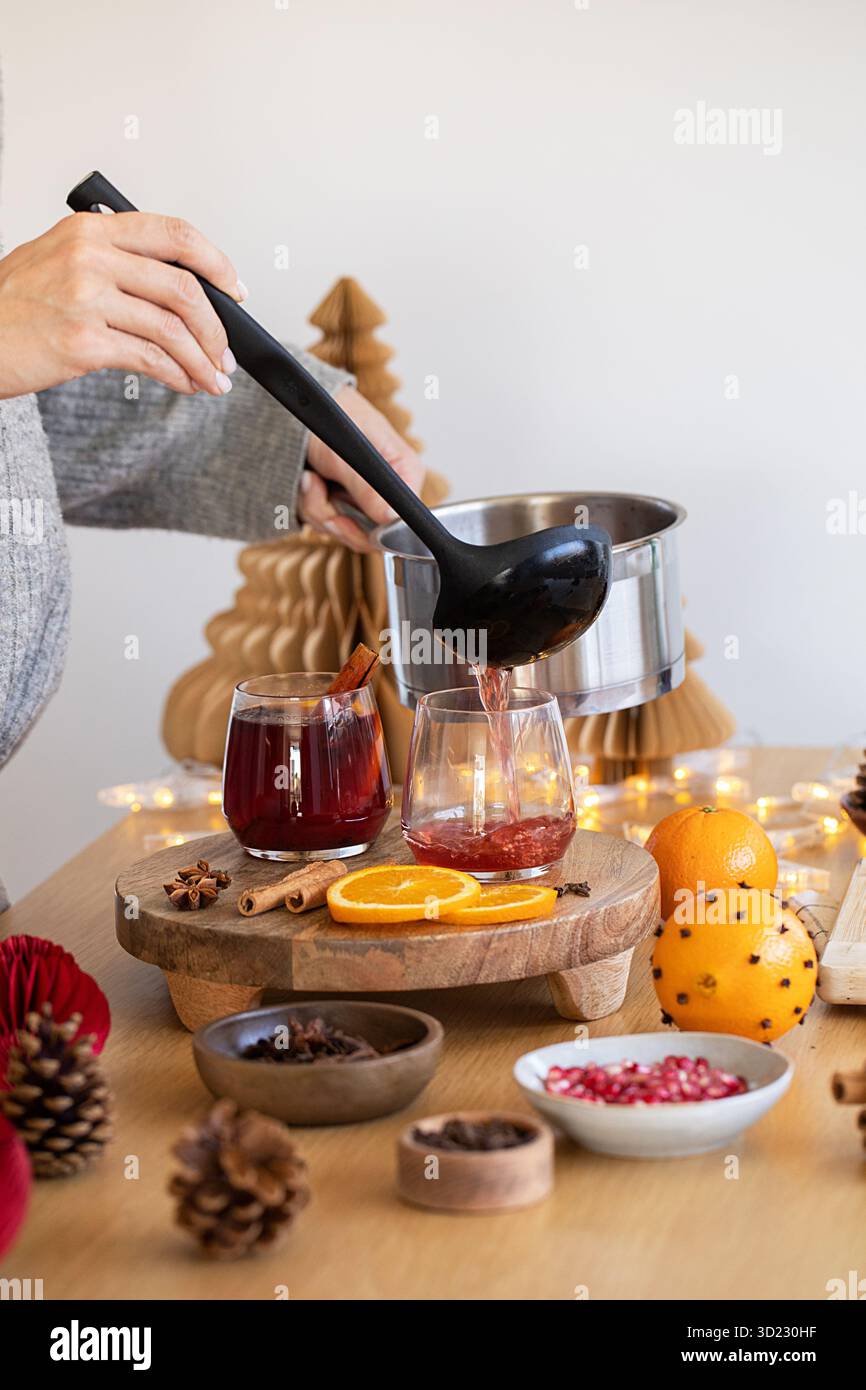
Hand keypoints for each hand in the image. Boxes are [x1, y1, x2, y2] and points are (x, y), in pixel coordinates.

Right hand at [0, 212, 246, 399]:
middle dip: (217, 328)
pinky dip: (178, 376)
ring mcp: (87, 299)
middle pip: (184, 288)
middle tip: (226, 353)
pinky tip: (186, 384)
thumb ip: (113, 261)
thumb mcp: (57, 259)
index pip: (174, 234)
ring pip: (173, 329)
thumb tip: (179, 288)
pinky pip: (150, 360)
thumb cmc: (14, 304)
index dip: (216, 262)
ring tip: (213, 378)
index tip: (235, 289)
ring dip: (202, 360)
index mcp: (91, 231)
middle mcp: (91, 258)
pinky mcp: (83, 342)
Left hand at [300, 386, 424, 551]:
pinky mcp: (338, 503)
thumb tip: (391, 517)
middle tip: (320, 492)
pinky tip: (307, 481)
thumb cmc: (333, 416)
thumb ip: (369, 488)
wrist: (299, 406)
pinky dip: (310, 504)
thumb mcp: (348, 454)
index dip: (374, 531)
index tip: (348, 520)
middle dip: (338, 519)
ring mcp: (359, 499)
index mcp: (402, 476)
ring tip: (311, 478)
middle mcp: (385, 491)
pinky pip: (325, 523)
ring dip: (318, 507)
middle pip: (370, 535)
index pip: (402, 523)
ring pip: (343, 531)